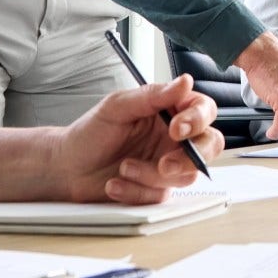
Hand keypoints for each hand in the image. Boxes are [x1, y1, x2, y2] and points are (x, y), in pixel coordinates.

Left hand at [52, 76, 223, 203]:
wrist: (67, 168)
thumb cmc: (91, 132)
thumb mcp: (118, 106)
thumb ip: (153, 95)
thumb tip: (184, 82)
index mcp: (169, 111)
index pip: (202, 111)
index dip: (197, 120)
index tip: (177, 128)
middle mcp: (173, 138)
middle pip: (209, 145)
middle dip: (190, 158)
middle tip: (164, 164)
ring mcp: (167, 165)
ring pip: (185, 175)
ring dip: (151, 175)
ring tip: (123, 168)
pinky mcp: (156, 189)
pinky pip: (160, 195)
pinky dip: (136, 191)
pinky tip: (115, 184)